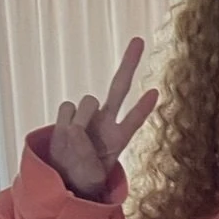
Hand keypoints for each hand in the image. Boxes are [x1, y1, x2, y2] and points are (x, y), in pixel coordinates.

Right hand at [48, 36, 159, 199]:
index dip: (143, 107)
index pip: (134, 119)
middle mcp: (106, 122)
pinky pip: (67, 106)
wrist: (63, 178)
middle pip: (119, 87)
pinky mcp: (69, 116)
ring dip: (81, 117)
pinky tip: (65, 134)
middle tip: (139, 40)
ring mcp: (88, 117)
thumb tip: (76, 127)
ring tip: (76, 141)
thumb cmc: (84, 178)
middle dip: (129, 63)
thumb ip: (84, 150)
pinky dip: (65, 119)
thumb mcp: (92, 176)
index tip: (155, 92)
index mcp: (118, 139)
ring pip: (86, 100)